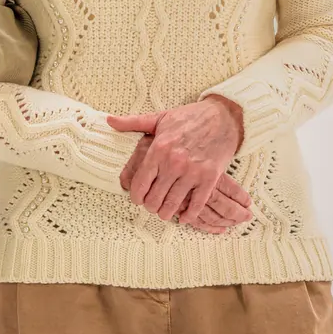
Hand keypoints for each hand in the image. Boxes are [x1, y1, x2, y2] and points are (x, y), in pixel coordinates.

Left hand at [109, 97, 244, 223]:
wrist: (223, 116)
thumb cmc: (190, 117)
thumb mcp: (160, 117)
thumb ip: (133, 122)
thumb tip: (109, 120)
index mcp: (158, 149)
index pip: (139, 185)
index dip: (136, 197)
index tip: (138, 199)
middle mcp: (174, 162)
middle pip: (154, 199)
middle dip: (150, 207)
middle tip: (152, 206)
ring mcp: (192, 172)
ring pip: (173, 205)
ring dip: (166, 213)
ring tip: (165, 213)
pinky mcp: (210, 177)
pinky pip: (196, 205)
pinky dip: (189, 215)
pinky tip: (184, 217)